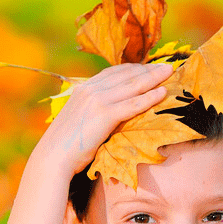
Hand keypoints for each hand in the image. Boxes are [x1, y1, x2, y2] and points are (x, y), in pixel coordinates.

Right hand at [34, 62, 172, 176]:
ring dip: (153, 78)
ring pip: (132, 85)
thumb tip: (105, 112)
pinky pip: (133, 104)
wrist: (53, 157)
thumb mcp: (78, 119)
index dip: (133, 68)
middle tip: (166, 66)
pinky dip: (150, 97)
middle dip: (148, 69)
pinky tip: (162, 93)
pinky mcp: (104, 114)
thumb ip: (90, 110)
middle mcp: (89, 89)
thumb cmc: (65, 145)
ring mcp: (97, 100)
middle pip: (125, 74)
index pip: (113, 72)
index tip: (148, 68)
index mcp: (82, 88)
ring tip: (170, 72)